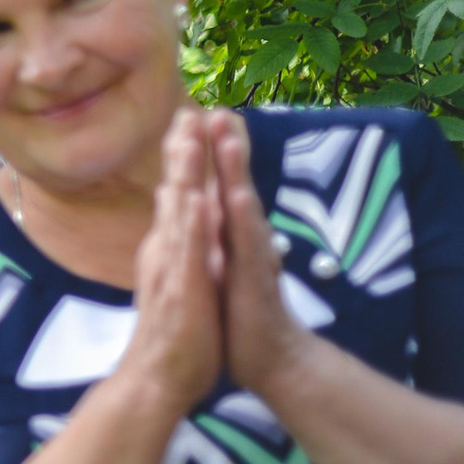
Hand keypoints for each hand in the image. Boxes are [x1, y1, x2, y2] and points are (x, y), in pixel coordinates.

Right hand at [117, 109, 226, 416]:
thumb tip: (179, 221)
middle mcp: (164, 250)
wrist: (157, 380)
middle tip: (187, 109)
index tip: (189, 121)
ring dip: (183, 174)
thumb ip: (177, 249)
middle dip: (181, 151)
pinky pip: (186, 251)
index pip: (177, 195)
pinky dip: (189, 222)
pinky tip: (193, 198)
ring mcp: (170, 267)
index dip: (183, 158)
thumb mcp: (178, 282)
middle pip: (174, 191)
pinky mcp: (180, 288)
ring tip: (188, 139)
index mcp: (169, 248)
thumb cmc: (175, 336)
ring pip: (177, 211)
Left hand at [210, 111, 313, 396]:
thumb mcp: (220, 263)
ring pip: (242, 205)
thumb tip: (203, 204)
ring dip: (235, 170)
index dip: (208, 150)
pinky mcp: (254, 280)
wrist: (268, 358)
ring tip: (227, 137)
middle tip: (218, 105)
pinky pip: (247, 246)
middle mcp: (243, 238)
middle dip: (225, 145)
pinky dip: (242, 220)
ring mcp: (251, 256)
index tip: (195, 111)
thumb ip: (215, 233)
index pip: (218, 183)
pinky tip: (238, 197)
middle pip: (233, 182)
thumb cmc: (240, 309)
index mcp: (228, 233)